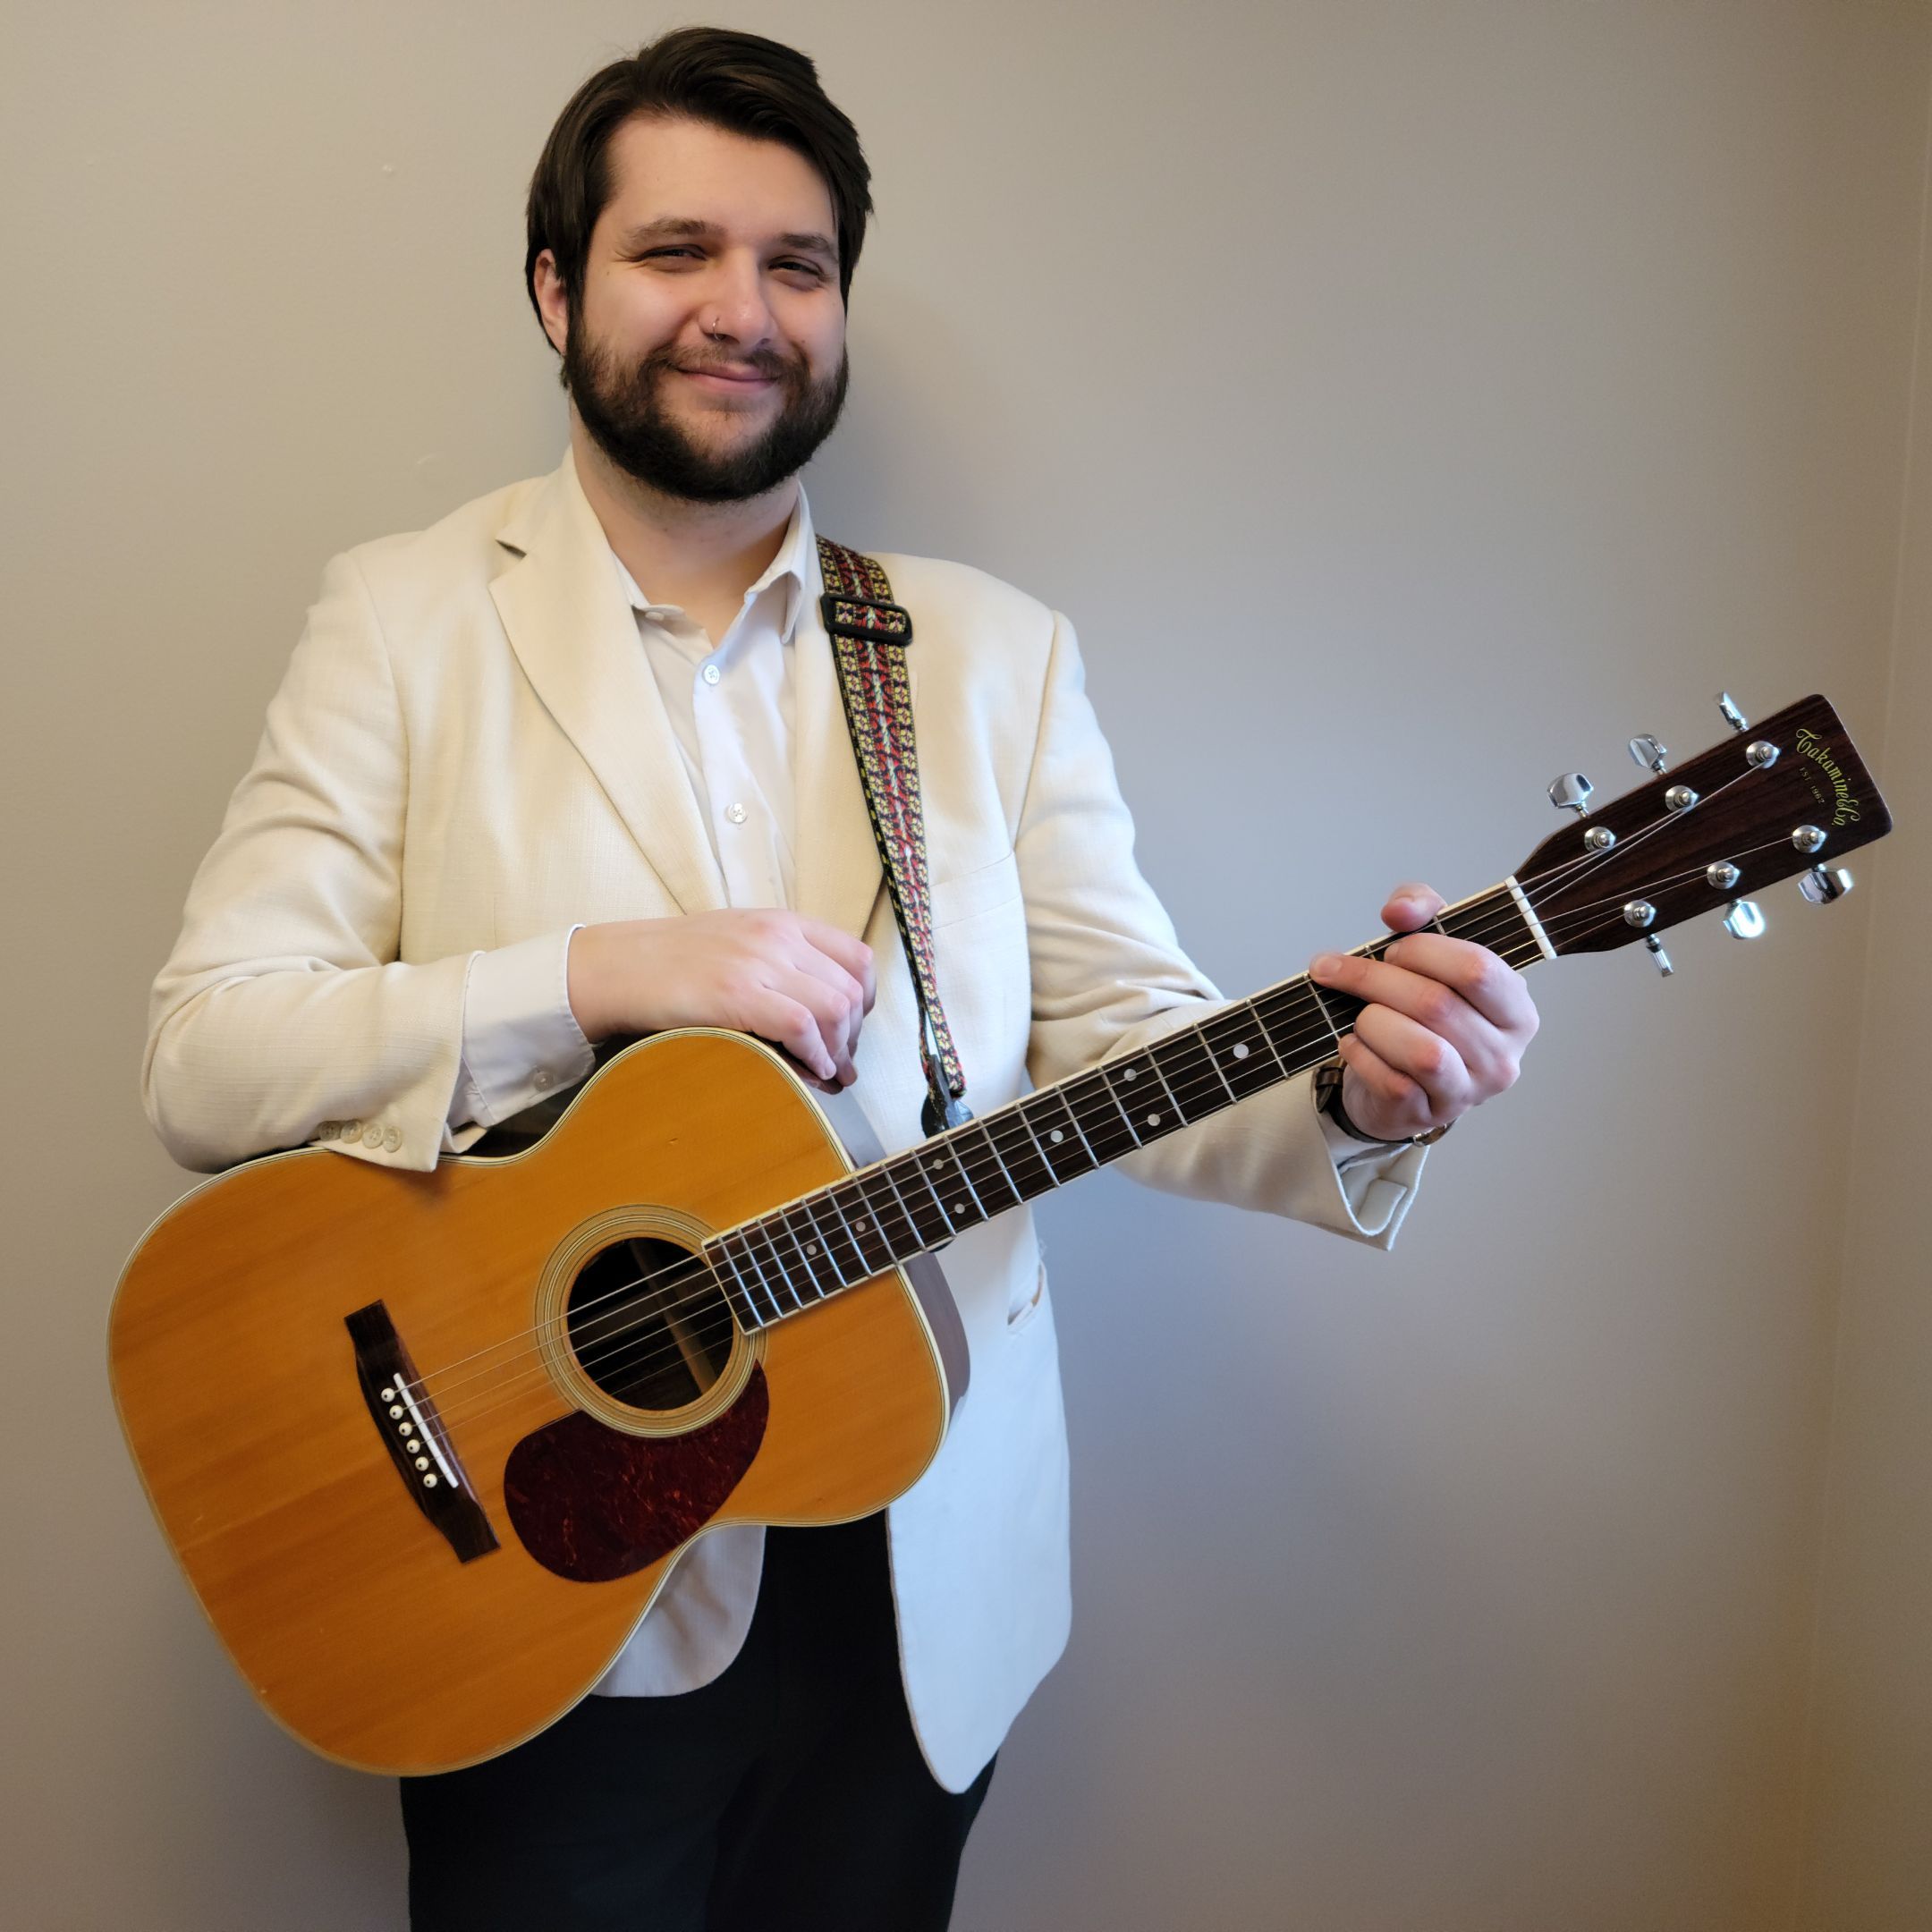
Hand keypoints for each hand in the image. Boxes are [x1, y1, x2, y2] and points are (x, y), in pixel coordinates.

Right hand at [567, 911, 875, 1089]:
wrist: (618, 965)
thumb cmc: (674, 963)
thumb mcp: (740, 942)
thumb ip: (783, 962)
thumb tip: (826, 1013)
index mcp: (783, 923)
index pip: (857, 958)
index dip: (866, 1002)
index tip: (853, 1030)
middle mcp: (778, 936)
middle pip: (851, 989)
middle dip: (854, 1037)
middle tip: (840, 1065)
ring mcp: (758, 961)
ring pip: (835, 1008)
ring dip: (838, 1051)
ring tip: (827, 1075)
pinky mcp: (737, 992)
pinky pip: (801, 1024)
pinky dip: (814, 1055)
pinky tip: (808, 1071)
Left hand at [1308, 883, 1537, 1142]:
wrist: (1397, 1081)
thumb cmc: (1419, 1009)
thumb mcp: (1429, 948)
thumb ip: (1421, 910)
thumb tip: (1399, 910)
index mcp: (1515, 1008)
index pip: (1477, 968)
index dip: (1423, 951)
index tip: (1390, 949)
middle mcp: (1502, 1054)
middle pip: (1436, 1004)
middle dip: (1376, 979)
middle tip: (1344, 972)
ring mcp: (1468, 1090)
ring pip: (1420, 1050)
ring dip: (1373, 1021)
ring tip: (1360, 1014)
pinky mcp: (1428, 1113)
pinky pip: (1392, 1081)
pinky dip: (1361, 1055)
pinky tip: (1353, 1043)